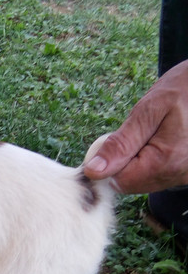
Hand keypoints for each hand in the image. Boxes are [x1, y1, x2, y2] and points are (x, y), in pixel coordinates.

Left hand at [84, 60, 187, 192]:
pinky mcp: (186, 173)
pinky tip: (161, 140)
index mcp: (166, 162)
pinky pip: (158, 175)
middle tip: (138, 132)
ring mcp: (185, 176)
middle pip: (132, 183)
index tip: (116, 139)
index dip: (109, 163)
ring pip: (144, 180)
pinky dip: (151, 160)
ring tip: (152, 133)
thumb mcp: (148, 110)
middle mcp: (179, 176)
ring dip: (137, 161)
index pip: (119, 181)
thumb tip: (93, 170)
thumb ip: (121, 144)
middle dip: (124, 161)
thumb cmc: (183, 90)